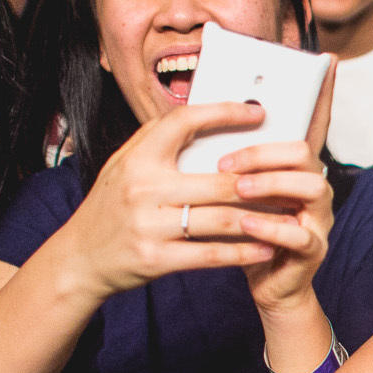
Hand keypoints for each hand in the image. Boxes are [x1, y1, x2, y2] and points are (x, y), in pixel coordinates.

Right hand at [58, 101, 286, 300]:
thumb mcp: (125, 165)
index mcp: (138, 158)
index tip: (257, 113)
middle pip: (220, 180)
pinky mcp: (157, 259)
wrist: (80, 258)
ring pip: (222, 219)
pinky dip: (244, 251)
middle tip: (293, 177)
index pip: (185, 122)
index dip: (223, 113)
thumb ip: (159, 142)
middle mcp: (143, 188)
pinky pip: (211, 254)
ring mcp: (150, 225)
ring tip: (290, 214)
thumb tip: (206, 117)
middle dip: (263, 181)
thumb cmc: (111, 206)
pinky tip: (267, 246)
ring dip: (263, 219)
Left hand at [230, 57, 338, 316]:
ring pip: (310, 186)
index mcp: (294, 168)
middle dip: (264, 152)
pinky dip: (270, 226)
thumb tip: (202, 117)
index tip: (328, 62)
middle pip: (304, 151)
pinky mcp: (313, 249)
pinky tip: (247, 223)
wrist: (261, 282)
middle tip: (225, 163)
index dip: (322, 93)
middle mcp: (314, 187)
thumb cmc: (243, 231)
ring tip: (238, 190)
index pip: (312, 123)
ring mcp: (318, 218)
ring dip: (270, 184)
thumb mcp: (234, 188)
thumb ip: (231, 158)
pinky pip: (299, 234)